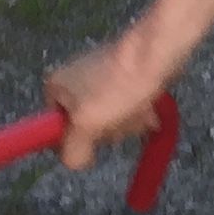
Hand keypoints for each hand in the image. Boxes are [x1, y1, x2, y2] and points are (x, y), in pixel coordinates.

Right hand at [46, 31, 171, 170]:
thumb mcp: (86, 125)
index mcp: (55, 87)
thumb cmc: (118, 86)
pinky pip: (126, 107)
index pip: (56, 132)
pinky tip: (148, 106)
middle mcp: (73, 80)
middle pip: (87, 128)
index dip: (78, 141)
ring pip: (110, 120)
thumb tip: (76, 161)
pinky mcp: (124, 77)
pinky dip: (137, 111)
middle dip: (109, 130)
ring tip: (138, 109)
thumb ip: (72, 152)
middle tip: (120, 118)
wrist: (158, 53)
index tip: (96, 134)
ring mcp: (100, 77)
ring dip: (127, 123)